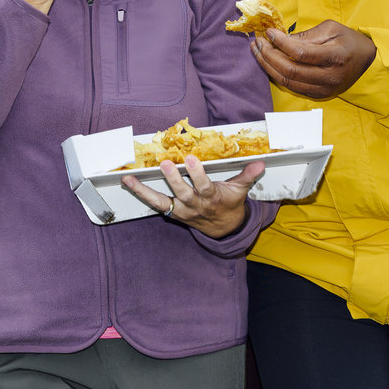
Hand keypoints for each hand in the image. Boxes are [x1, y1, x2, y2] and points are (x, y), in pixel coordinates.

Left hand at [121, 155, 263, 238]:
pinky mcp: (172, 213)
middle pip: (182, 193)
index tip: (190, 159)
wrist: (224, 230)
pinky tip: (129, 182)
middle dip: (173, 179)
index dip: (197, 173)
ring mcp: (181, 211)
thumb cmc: (230, 204)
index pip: (204, 186)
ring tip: (130, 178)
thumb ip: (247, 175)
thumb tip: (260, 162)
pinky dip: (141, 194)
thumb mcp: (240, 190)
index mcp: (211, 198)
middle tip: (165, 164)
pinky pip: (154, 204)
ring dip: (144, 190)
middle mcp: (194, 205)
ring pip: (161, 202)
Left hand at [252, 20, 376, 99]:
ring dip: (268, 66)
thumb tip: (281, 39)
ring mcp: (324, 89)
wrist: (367, 62)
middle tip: (257, 42)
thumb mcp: (332, 29)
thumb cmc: (349, 41)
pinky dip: (277, 75)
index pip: (301, 53)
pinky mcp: (319, 95)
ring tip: (257, 51)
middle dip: (268, 56)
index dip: (281, 43)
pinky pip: (292, 87)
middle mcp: (329, 77)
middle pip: (290, 70)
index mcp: (335, 57)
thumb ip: (307, 35)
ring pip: (288, 82)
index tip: (269, 32)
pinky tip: (269, 63)